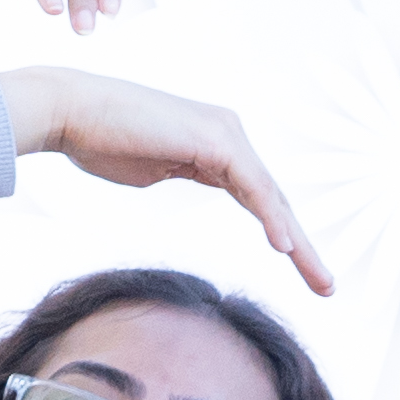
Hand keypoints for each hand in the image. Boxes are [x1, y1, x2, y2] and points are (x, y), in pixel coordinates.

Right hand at [1, 62, 329, 293]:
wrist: (71, 113)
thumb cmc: (100, 140)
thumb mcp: (154, 167)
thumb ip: (183, 172)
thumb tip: (188, 176)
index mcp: (218, 144)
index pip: (260, 198)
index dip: (283, 235)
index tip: (301, 271)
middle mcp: (229, 134)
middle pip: (275, 199)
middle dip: (303, 247)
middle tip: (327, 287)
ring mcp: (225, 134)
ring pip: (271, 197)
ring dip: (298, 244)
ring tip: (321, 281)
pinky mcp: (213, 140)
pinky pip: (251, 188)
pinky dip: (269, 218)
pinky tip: (283, 248)